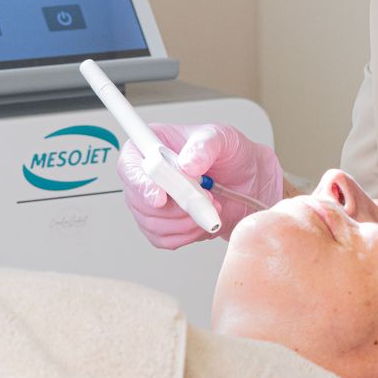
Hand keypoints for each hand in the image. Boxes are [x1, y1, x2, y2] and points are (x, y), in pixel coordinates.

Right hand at [117, 123, 282, 248]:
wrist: (249, 181)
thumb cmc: (231, 154)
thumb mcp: (223, 138)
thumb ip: (204, 146)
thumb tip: (186, 164)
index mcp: (152, 144)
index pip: (129, 164)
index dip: (140, 183)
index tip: (160, 197)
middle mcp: (147, 174)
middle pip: (138, 200)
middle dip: (175, 206)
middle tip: (204, 197)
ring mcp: (153, 202)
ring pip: (152, 223)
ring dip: (185, 221)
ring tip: (210, 206)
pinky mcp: (164, 224)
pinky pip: (164, 239)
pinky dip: (187, 234)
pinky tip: (203, 221)